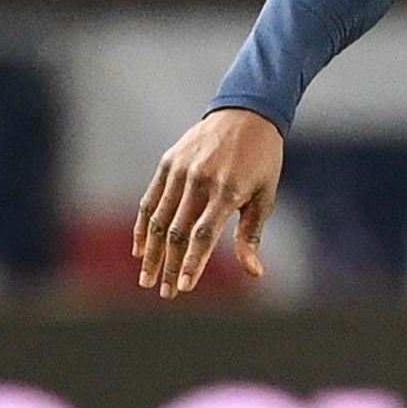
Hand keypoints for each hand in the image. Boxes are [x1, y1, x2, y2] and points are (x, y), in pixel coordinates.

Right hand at [134, 108, 282, 297]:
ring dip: (151, 252)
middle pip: (177, 233)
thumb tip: (254, 273)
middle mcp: (201, 181)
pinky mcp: (168, 163)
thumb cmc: (262, 161)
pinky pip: (149, 200)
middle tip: (166, 293)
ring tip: (147, 278)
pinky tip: (140, 249)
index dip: (193, 263)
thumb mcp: (266, 196)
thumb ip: (251, 235)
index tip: (185, 287)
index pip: (204, 235)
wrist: (247, 114)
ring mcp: (181, 171)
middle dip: (170, 266)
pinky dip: (143, 226)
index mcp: (228, 191)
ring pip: (158, 219)